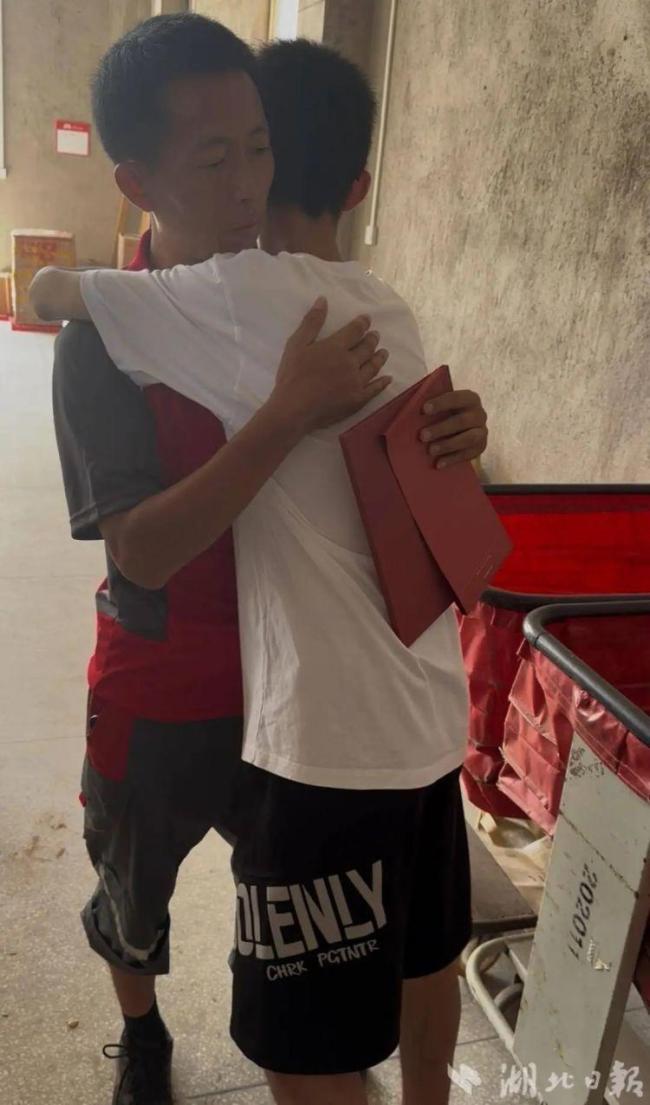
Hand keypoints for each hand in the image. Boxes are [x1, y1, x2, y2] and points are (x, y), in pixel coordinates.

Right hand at [270, 297, 390, 432]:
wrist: (293, 409)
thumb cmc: (292, 376)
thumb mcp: (296, 344)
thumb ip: (311, 322)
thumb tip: (323, 300)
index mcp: (336, 347)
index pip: (355, 331)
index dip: (362, 323)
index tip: (367, 320)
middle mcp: (350, 362)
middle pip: (367, 348)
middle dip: (373, 340)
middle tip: (376, 336)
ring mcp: (356, 383)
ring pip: (373, 367)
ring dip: (379, 358)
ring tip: (383, 353)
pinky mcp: (357, 400)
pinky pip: (374, 389)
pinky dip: (382, 383)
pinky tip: (387, 379)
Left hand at [419, 389, 487, 467]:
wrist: (463, 429)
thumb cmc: (446, 414)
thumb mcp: (441, 406)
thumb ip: (431, 406)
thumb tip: (409, 410)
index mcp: (470, 398)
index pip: (457, 398)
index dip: (441, 403)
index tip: (424, 409)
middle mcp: (479, 414)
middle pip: (462, 421)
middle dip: (441, 429)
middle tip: (422, 436)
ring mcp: (482, 431)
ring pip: (469, 438)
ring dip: (448, 445)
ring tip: (430, 450)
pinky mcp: (480, 447)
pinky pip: (468, 454)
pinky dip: (453, 459)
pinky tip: (439, 463)